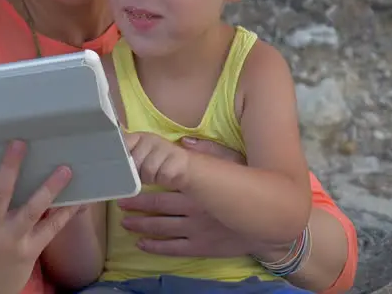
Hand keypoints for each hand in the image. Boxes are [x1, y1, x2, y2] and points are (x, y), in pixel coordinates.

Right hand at [0, 140, 81, 293]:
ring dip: (50, 188)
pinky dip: (67, 213)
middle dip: (10, 167)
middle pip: (1, 193)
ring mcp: (12, 239)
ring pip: (33, 209)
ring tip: (66, 169)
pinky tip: (80, 199)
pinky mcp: (31, 250)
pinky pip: (52, 228)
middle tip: (19, 142)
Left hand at [117, 136, 254, 257]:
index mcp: (200, 186)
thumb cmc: (252, 187)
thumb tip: (184, 142)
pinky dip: (154, 246)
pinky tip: (141, 244)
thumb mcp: (235, 162)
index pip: (165, 180)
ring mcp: (197, 230)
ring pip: (161, 227)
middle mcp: (195, 208)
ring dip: (140, 225)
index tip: (130, 176)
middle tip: (121, 201)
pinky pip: (172, 248)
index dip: (145, 178)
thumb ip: (210, 151)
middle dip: (136, 204)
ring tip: (125, 221)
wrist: (270, 224)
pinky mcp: (201, 247)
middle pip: (158, 205)